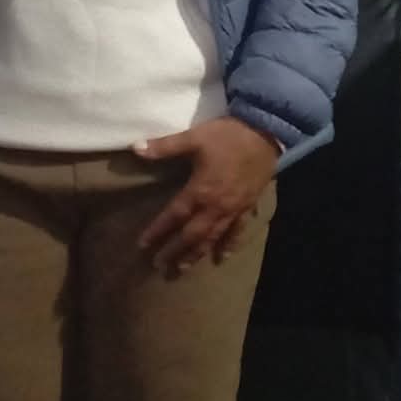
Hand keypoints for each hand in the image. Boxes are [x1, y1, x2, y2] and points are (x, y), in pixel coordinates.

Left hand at [135, 117, 279, 276]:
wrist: (265, 132)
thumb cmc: (227, 135)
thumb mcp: (194, 137)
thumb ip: (165, 146)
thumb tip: (135, 148)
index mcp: (200, 190)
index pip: (174, 215)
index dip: (158, 230)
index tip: (143, 244)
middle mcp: (216, 206)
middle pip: (192, 234)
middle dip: (174, 251)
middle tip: (159, 266)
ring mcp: (234, 209)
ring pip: (213, 238)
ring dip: (197, 254)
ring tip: (183, 268)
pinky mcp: (248, 206)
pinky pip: (237, 231)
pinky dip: (229, 245)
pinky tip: (223, 256)